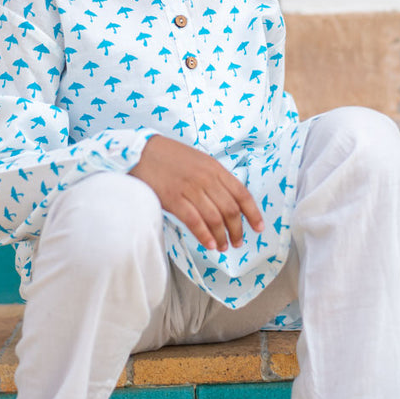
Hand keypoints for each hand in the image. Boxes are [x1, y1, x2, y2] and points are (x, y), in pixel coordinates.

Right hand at [130, 134, 263, 251]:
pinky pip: (195, 221)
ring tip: (222, 246)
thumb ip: (214, 178)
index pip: (241, 193)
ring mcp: (190, 189)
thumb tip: (228, 201)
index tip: (258, 228)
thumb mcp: (199, 161)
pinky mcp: (174, 199)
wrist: (141, 152)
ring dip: (221, 236)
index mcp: (215, 168)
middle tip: (237, 242)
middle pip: (230, 210)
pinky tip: (209, 245)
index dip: (253, 213)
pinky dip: (204, 236)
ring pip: (214, 218)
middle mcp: (206, 178)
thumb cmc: (170, 157)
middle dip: (237, 230)